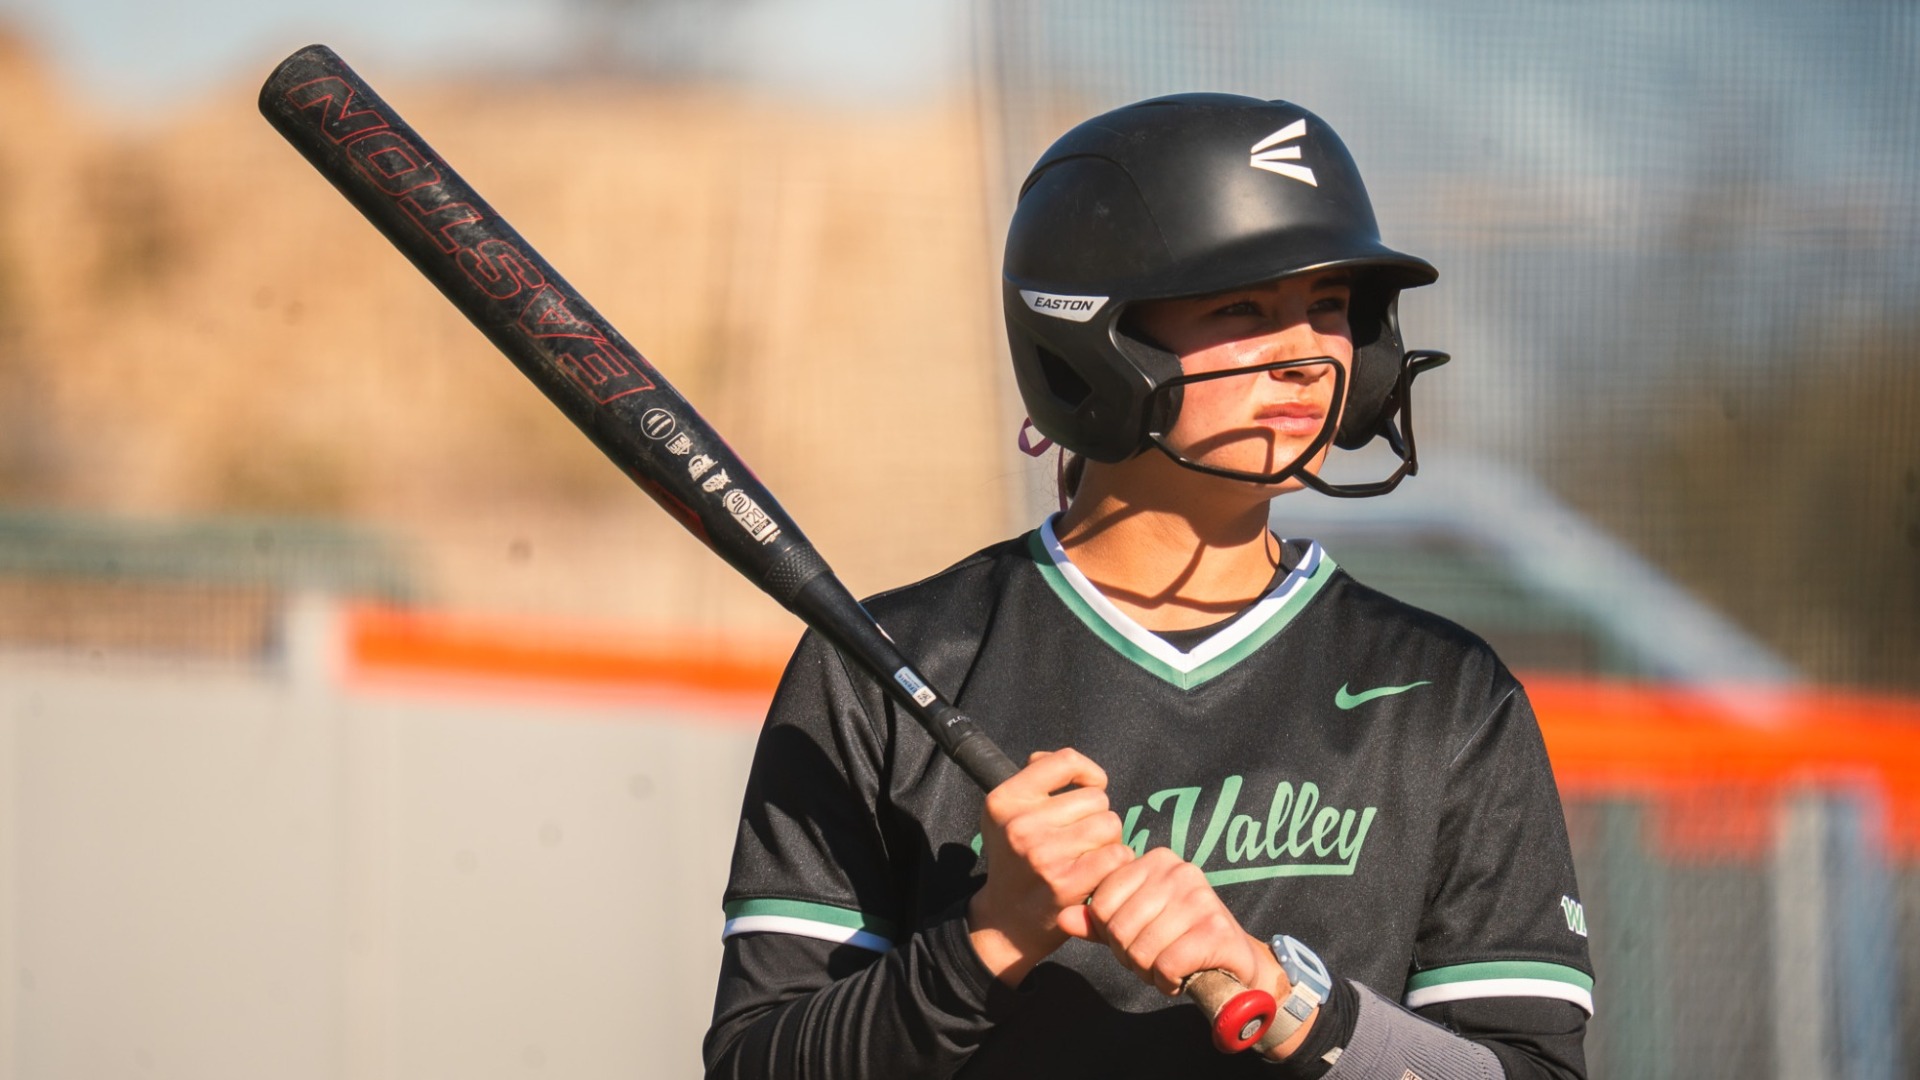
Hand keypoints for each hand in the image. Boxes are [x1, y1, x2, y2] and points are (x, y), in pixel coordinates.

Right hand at [967, 748, 1135, 985]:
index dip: (1087, 772)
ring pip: (1109, 824)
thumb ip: (1033, 779)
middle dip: (1096, 817)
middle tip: (1080, 840)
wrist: (1006, 922)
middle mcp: (1020, 824)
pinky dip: (1116, 863)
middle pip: (1096, 798)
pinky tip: (1100, 873)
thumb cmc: (1016, 861)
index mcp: (1004, 800)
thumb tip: (1063, 761)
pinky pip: (1117, 854)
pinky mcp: (1066, 881)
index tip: (1088, 789)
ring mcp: (1043, 853)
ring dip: (1109, 841)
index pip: (1065, 761)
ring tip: (1089, 856)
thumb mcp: (1006, 815)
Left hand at [1085, 851, 1317, 1058]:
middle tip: (1151, 960)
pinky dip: (1167, 981)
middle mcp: (1179, 870)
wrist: (1235, 964)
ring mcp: (1200, 897)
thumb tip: (1061, 918)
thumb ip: (1097, 922)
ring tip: (1166, 967)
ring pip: (1141, 949)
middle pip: (1118, 927)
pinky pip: (1165, 965)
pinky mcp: (1215, 929)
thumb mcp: (1133, 926)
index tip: (1133, 941)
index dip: (1109, 934)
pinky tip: (1180, 977)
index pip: (1101, 902)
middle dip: (1129, 956)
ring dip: (1148, 972)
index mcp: (1155, 860)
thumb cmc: (1178, 941)